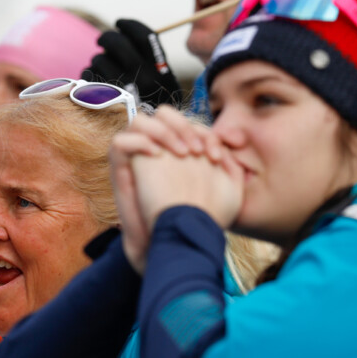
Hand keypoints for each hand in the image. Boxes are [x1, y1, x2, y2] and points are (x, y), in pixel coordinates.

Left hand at [82, 19, 181, 107]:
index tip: (120, 23)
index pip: (143, 35)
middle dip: (105, 38)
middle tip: (102, 41)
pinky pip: (88, 78)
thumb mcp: (165, 83)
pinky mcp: (104, 102)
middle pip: (116, 43)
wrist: (151, 140)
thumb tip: (126, 35)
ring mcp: (123, 89)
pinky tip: (94, 82)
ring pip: (99, 60)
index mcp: (160, 70)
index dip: (128, 24)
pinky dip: (88, 76)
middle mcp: (143, 77)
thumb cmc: (155, 107)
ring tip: (102, 69)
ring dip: (97, 61)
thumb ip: (152, 60)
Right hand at [109, 108, 242, 273]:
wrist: (175, 244)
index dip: (204, 131)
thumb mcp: (224, 187)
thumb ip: (231, 162)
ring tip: (181, 153)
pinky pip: (120, 142)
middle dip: (182, 125)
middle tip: (197, 150)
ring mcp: (137, 157)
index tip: (218, 155)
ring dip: (163, 131)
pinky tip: (157, 155)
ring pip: (139, 121)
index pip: (188, 122)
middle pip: (162, 113)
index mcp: (179, 149)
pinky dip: (138, 142)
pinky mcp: (120, 169)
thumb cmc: (199, 216)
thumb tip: (236, 139)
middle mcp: (157, 148)